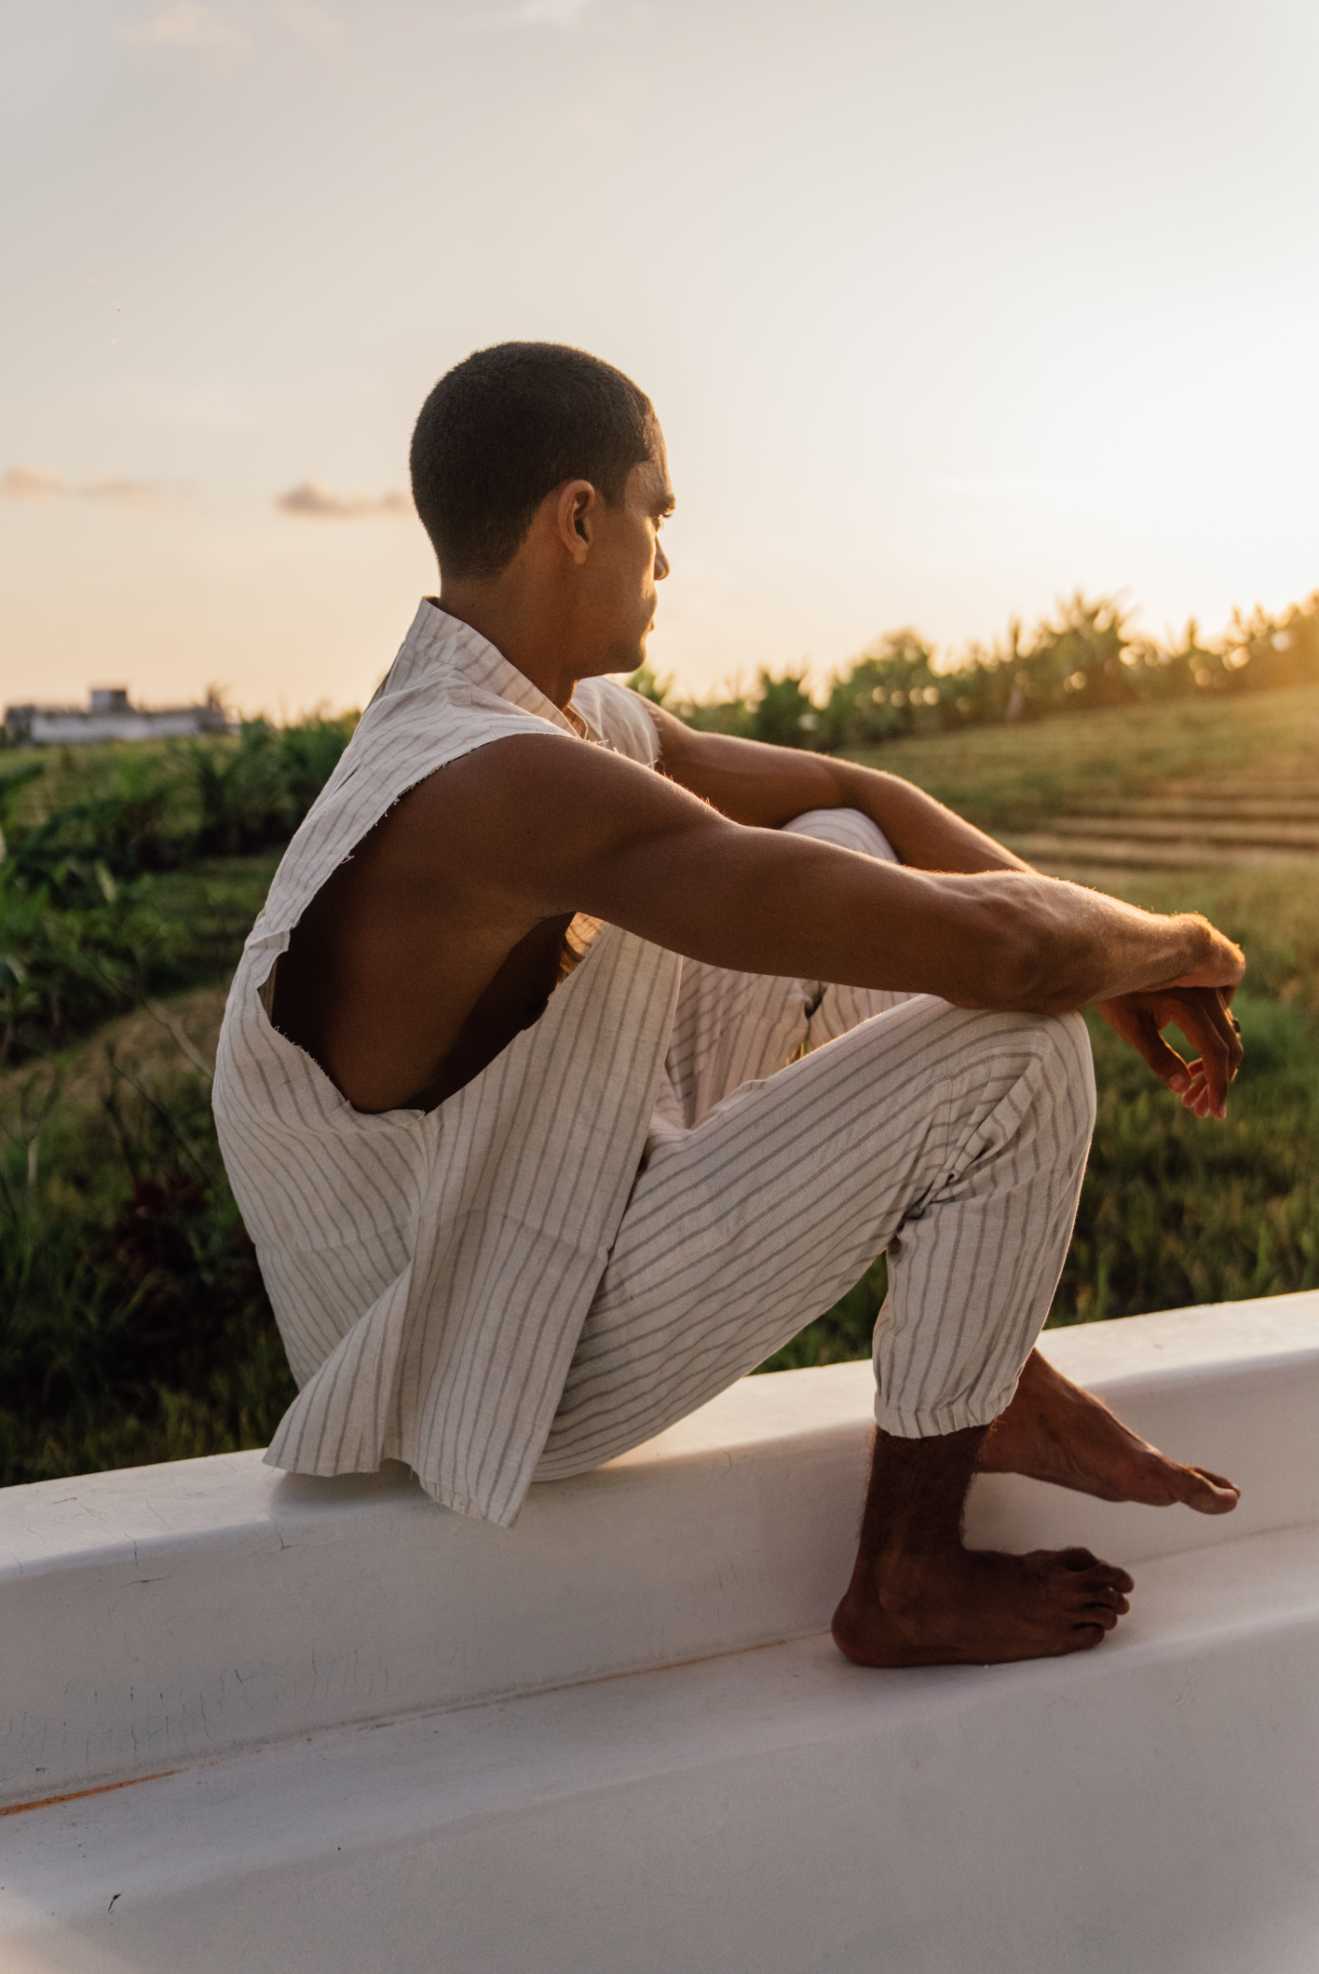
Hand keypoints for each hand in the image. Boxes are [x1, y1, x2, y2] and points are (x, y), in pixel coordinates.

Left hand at [1095, 986, 1242, 1118]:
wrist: (1112, 954)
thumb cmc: (1115, 991)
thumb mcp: (1130, 1026)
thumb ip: (1158, 1057)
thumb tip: (1182, 1089)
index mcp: (1189, 1004)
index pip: (1216, 1052)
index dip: (1218, 1085)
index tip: (1215, 1113)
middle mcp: (1207, 994)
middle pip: (1230, 1046)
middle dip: (1219, 1082)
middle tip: (1201, 1111)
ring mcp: (1209, 990)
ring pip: (1227, 1037)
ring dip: (1216, 1069)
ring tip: (1192, 1098)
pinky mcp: (1205, 992)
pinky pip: (1219, 1026)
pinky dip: (1212, 1051)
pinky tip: (1191, 1071)